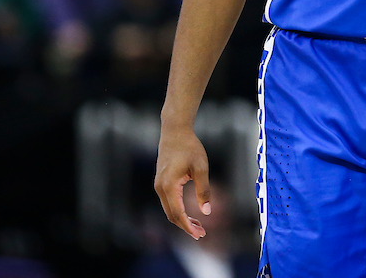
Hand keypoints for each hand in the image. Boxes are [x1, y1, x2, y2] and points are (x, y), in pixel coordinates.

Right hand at [154, 124, 211, 238]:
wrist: (175, 132)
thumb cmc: (190, 148)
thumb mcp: (201, 168)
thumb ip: (204, 190)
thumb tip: (207, 212)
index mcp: (169, 186)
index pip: (177, 214)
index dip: (188, 226)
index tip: (199, 234)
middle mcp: (160, 188)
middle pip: (171, 215)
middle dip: (186, 226)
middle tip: (202, 234)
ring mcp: (159, 186)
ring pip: (169, 210)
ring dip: (182, 220)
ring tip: (199, 226)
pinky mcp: (161, 183)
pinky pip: (168, 202)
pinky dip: (178, 211)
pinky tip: (190, 214)